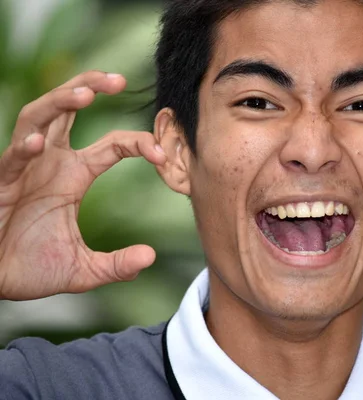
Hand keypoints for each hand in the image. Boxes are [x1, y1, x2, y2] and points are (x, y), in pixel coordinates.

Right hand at [0, 71, 166, 299]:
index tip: (161, 153)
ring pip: (37, 118)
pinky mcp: (0, 183)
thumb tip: (149, 257)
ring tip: (84, 94)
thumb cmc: (30, 268)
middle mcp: (50, 163)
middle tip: (119, 80)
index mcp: (74, 175)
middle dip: (90, 86)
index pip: (112, 145)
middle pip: (68, 110)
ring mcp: (23, 168)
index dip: (137, 143)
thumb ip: (116, 265)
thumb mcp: (83, 270)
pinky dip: (24, 149)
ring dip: (59, 102)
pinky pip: (11, 159)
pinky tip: (38, 144)